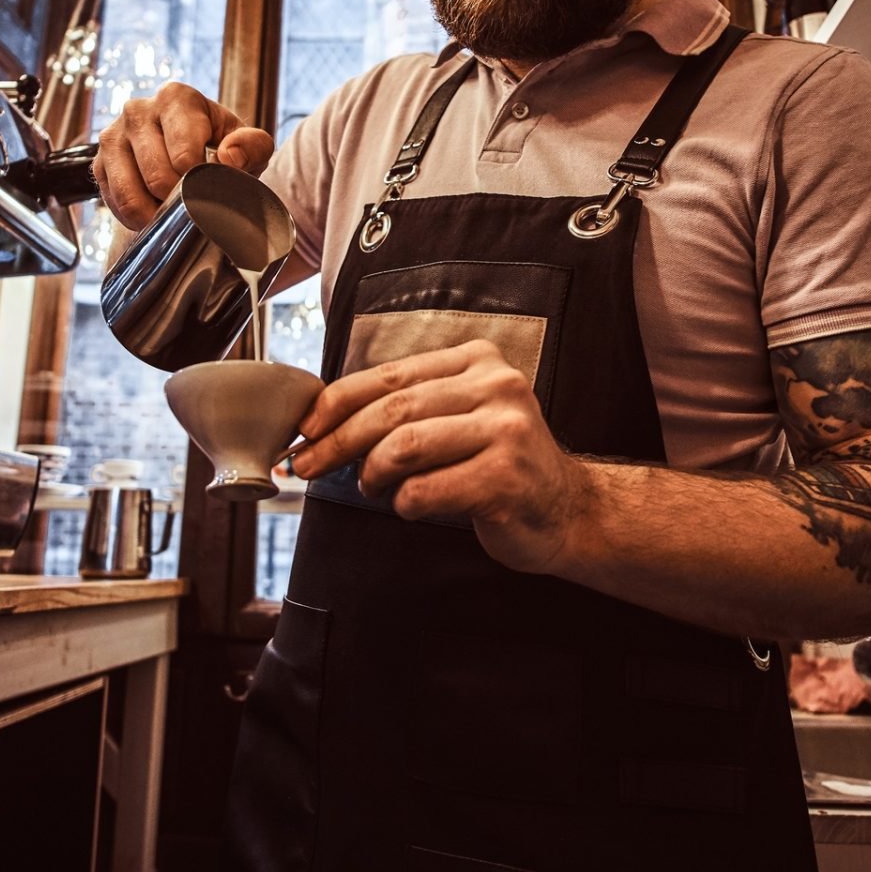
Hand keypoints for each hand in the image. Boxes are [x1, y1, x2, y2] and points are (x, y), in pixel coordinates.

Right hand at [92, 81, 273, 228]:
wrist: (190, 150)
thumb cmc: (223, 146)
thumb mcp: (251, 144)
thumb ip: (253, 146)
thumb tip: (229, 158)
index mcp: (176, 98)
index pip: (184, 155)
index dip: (200, 183)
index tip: (212, 187)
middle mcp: (138, 110)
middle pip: (157, 177)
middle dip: (179, 201)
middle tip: (195, 205)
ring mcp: (113, 135)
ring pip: (129, 193)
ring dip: (155, 214)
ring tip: (175, 213)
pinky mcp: (98, 162)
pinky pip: (113, 202)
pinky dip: (134, 217)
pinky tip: (153, 211)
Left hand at [290, 339, 578, 573]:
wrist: (567, 511)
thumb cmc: (496, 465)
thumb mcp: (458, 417)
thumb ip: (407, 407)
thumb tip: (323, 419)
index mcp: (478, 360)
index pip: (391, 374)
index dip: (338, 400)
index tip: (304, 426)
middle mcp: (496, 386)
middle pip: (393, 409)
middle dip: (338, 440)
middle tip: (306, 465)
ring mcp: (506, 430)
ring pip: (405, 447)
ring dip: (373, 473)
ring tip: (372, 487)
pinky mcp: (506, 477)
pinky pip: (426, 489)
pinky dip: (405, 503)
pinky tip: (413, 505)